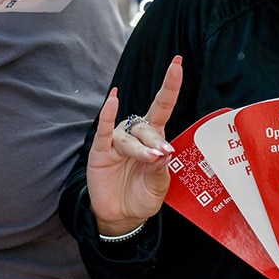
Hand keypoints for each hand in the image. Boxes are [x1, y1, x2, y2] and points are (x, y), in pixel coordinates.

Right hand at [85, 58, 182, 234]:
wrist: (121, 216)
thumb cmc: (142, 196)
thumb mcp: (158, 185)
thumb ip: (161, 170)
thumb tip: (164, 152)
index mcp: (154, 138)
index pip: (162, 106)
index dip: (170, 86)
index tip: (177, 63)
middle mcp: (136, 135)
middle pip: (147, 127)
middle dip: (156, 140)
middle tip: (162, 154)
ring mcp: (117, 142)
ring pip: (129, 138)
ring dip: (140, 147)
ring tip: (150, 159)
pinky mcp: (100, 151)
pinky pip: (104, 131)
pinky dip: (108, 115)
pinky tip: (113, 100)